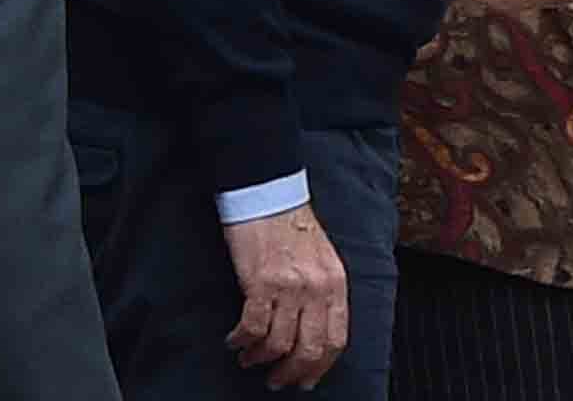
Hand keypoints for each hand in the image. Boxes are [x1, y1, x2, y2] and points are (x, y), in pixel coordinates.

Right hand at [220, 200, 345, 388]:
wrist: (269, 192)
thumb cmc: (292, 225)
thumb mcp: (322, 260)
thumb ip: (323, 294)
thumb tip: (312, 332)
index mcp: (335, 284)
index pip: (336, 340)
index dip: (320, 367)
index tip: (306, 380)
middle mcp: (316, 288)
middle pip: (310, 349)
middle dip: (291, 373)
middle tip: (277, 380)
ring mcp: (289, 286)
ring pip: (280, 344)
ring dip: (262, 359)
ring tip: (250, 359)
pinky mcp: (261, 282)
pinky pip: (253, 327)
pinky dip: (242, 341)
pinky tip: (235, 341)